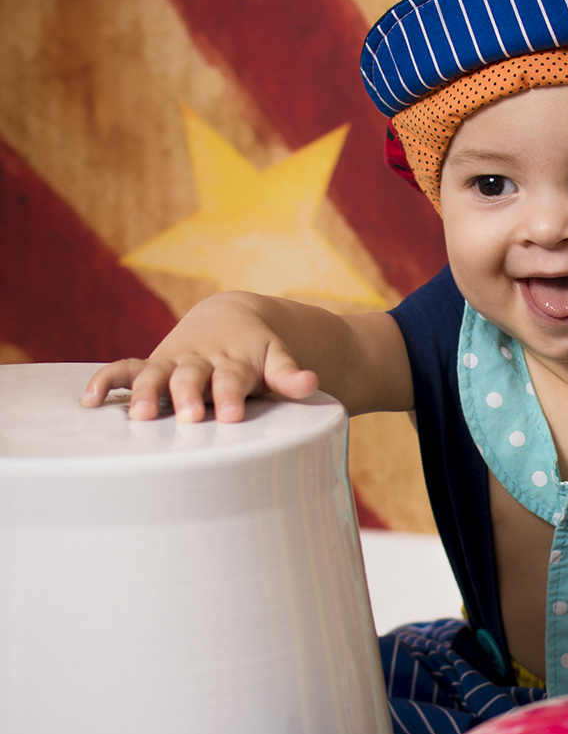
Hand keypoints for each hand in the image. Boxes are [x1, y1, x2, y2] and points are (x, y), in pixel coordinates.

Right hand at [81, 294, 317, 423]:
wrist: (231, 317)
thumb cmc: (256, 351)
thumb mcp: (276, 358)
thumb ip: (289, 374)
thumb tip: (311, 382)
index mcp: (233, 361)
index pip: (232, 379)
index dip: (231, 395)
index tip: (232, 414)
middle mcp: (200, 360)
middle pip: (192, 377)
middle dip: (189, 395)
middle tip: (190, 416)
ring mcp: (174, 363)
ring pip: (156, 374)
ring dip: (148, 392)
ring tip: (142, 415)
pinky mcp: (152, 365)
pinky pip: (125, 370)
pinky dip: (107, 381)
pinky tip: (90, 399)